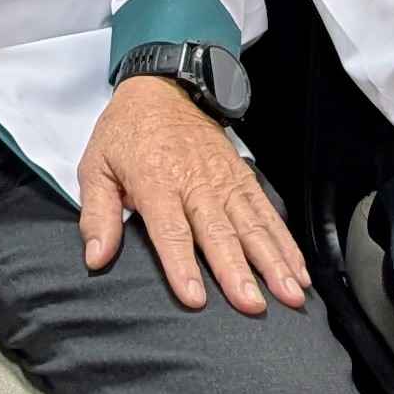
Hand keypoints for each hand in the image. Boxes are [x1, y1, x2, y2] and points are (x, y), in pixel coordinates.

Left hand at [78, 77, 307, 311]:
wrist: (163, 87)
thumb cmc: (126, 131)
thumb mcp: (96, 166)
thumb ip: (98, 214)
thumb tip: (96, 257)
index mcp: (156, 181)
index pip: (170, 230)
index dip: (181, 265)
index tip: (194, 298)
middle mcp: (195, 183)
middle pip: (219, 233)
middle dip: (237, 272)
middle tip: (252, 306)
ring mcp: (224, 181)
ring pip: (252, 226)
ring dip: (272, 262)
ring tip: (289, 294)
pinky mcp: (243, 178)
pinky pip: (267, 214)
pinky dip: (285, 243)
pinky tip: (297, 270)